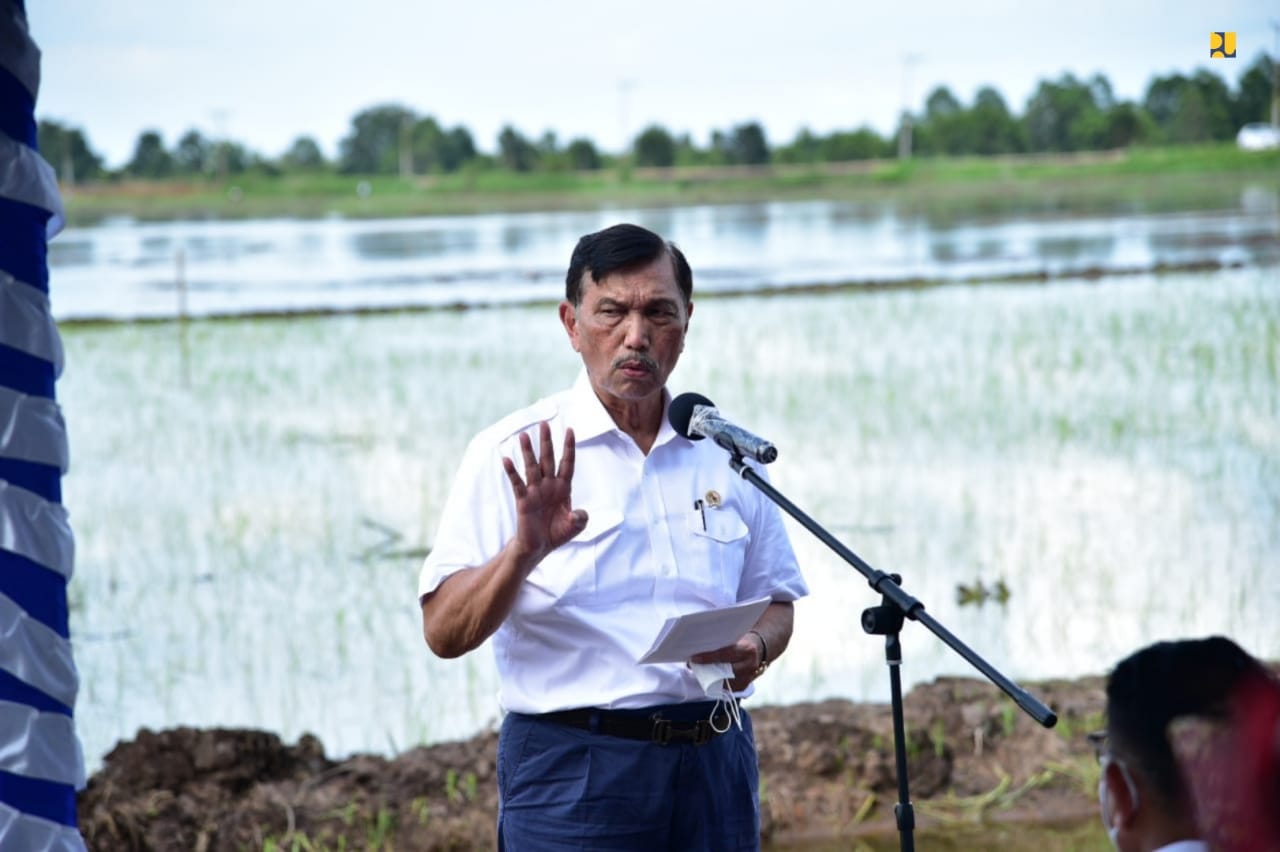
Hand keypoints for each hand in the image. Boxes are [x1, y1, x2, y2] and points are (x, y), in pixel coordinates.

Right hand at [502, 422, 587, 568]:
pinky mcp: (524, 500)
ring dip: (528, 452)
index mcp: (563, 488)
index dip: (569, 447)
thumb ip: (580, 519)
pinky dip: (512, 472)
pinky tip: (507, 459)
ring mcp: (535, 491)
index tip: (570, 429)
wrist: (540, 548)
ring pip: (532, 467)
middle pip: (548, 459)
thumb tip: (579, 514)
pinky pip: (517, 484)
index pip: (567, 463)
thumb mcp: (574, 526)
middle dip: (547, 442)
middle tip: (544, 424)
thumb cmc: (557, 533)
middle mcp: (549, 485)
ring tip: (524, 436)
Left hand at [690, 632, 766, 691]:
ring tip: (700, 671)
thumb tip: (698, 649)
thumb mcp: (734, 638)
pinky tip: (710, 678)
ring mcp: (749, 677)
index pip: (725, 654)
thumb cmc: (741, 641)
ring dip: (710, 677)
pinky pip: (727, 688)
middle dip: (708, 668)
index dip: (708, 657)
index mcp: (747, 650)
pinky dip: (717, 683)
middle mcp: (750, 665)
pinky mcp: (745, 685)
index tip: (694, 658)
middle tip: (694, 665)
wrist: (757, 649)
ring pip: (725, 681)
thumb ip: (720, 643)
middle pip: (724, 670)